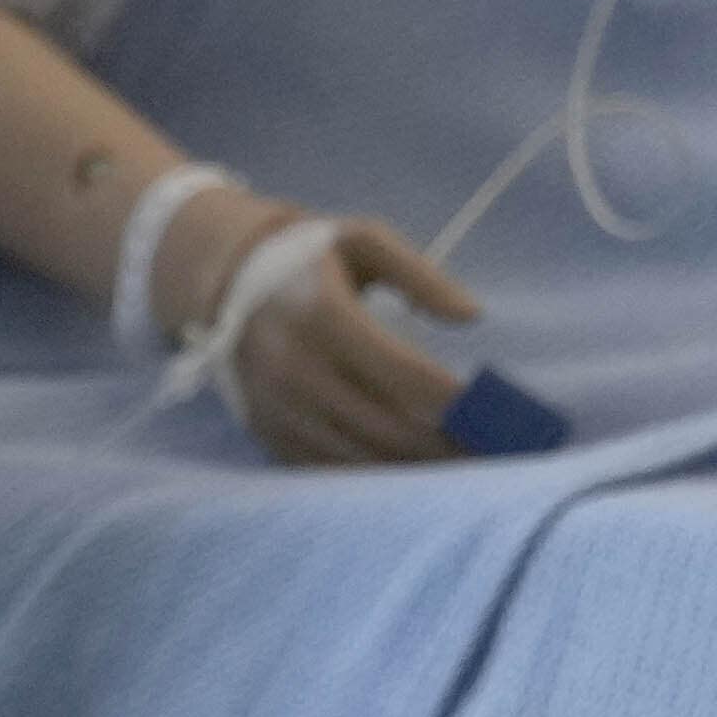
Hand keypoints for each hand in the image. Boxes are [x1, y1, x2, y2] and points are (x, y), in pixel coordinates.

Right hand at [159, 196, 481, 470]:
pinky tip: (413, 471)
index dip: (455, 401)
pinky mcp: (267, 432)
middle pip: (387, 427)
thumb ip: (422, 277)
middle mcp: (294, 368)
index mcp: (323, 315)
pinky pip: (330, 469)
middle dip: (447, 446)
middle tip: (494, 453)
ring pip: (361, 458)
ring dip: (417, 470)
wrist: (219, 278)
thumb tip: (473, 315)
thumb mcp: (365, 241)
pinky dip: (375, 475)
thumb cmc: (309, 257)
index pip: (403, 374)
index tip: (496, 413)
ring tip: (464, 468)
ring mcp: (277, 407)